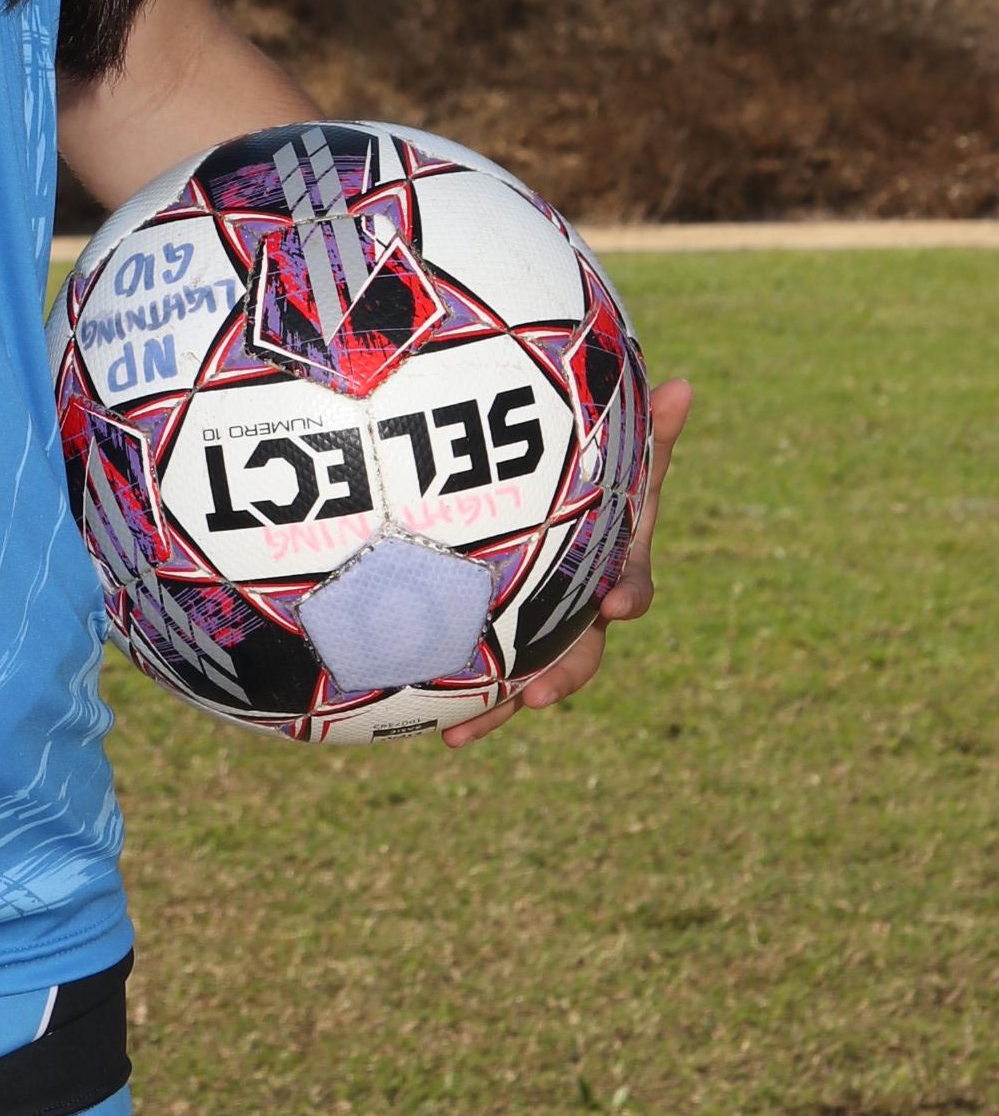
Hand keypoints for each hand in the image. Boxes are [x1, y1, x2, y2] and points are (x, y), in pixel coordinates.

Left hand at [441, 375, 693, 750]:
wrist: (534, 499)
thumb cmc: (584, 476)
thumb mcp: (615, 454)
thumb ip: (646, 432)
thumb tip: (685, 383)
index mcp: (611, 568)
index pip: (630, 587)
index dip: (626, 597)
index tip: (614, 604)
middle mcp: (577, 610)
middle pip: (580, 651)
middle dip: (562, 676)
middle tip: (540, 696)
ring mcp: (536, 630)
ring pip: (525, 678)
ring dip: (498, 708)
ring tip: (463, 731)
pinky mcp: (493, 641)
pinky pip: (481, 678)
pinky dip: (459, 702)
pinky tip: (431, 726)